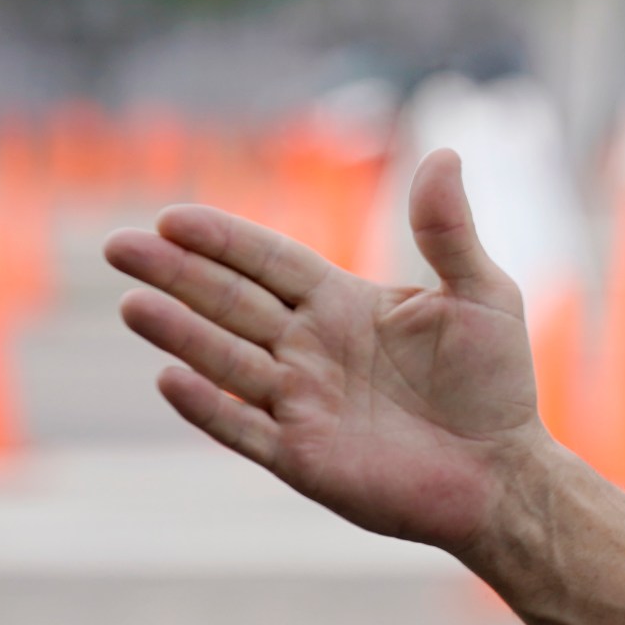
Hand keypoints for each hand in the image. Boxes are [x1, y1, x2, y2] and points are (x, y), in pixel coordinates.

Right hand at [103, 149, 550, 554]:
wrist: (504, 471)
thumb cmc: (496, 382)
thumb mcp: (482, 294)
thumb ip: (449, 231)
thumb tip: (443, 153)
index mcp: (343, 304)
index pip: (270, 263)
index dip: (224, 241)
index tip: (173, 217)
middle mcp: (310, 349)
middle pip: (231, 302)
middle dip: (177, 274)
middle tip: (119, 246)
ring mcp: (300, 402)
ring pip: (227, 360)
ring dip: (180, 333)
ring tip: (133, 305)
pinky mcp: (302, 455)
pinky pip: (243, 428)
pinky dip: (207, 406)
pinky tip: (170, 377)